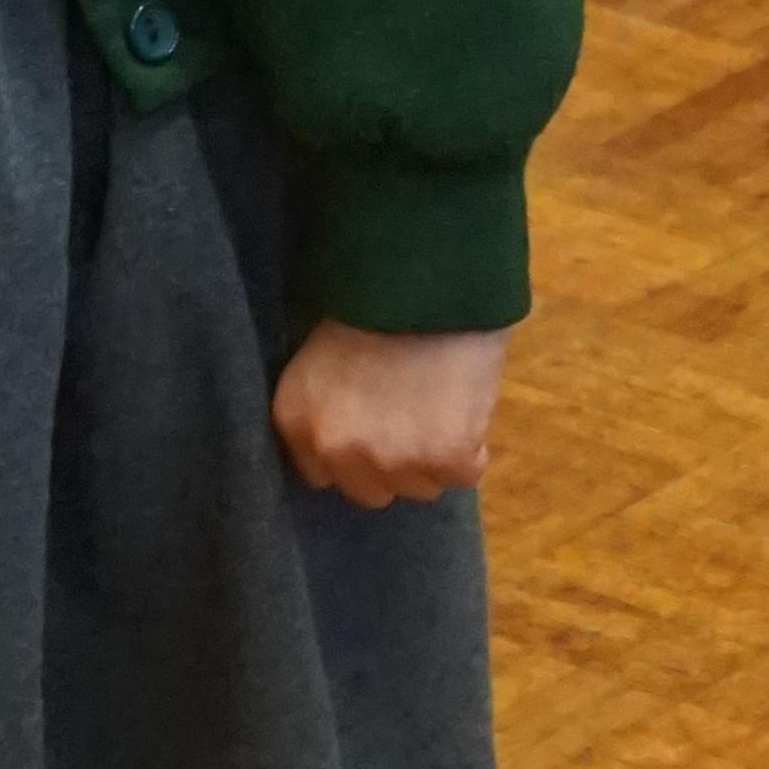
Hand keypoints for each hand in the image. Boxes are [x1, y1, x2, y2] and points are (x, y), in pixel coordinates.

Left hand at [271, 317, 504, 504]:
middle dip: (392, 463)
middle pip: (370, 492)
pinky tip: (467, 408)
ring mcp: (392, 458)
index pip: (322, 474)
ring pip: (421, 489)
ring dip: (434, 457)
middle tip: (413, 417)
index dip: (354, 451)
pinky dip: (473, 449)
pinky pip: (466, 473)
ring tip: (443, 406)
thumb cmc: (374, 298)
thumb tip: (354, 435)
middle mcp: (336, 450)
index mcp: (296, 422)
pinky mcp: (445, 456)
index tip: (375, 426)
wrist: (428, 276)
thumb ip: (327, 405)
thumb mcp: (321, 355)